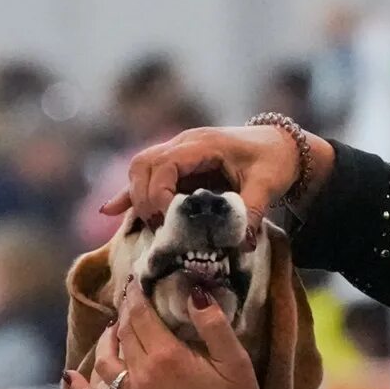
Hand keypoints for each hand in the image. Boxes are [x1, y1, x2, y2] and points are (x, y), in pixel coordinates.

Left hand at [65, 278, 264, 388]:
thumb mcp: (234, 360)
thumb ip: (213, 324)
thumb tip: (194, 291)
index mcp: (166, 355)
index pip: (141, 315)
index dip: (136, 295)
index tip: (134, 282)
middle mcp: (140, 373)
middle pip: (125, 334)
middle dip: (125, 313)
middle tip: (129, 301)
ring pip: (105, 362)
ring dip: (106, 342)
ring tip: (113, 330)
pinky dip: (81, 388)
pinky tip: (71, 375)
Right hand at [98, 124, 333, 227]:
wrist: (280, 146)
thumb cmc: (274, 162)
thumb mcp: (267, 186)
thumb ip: (250, 211)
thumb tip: (238, 243)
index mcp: (203, 145)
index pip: (164, 164)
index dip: (159, 194)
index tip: (169, 222)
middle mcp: (184, 145)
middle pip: (143, 164)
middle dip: (143, 199)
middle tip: (160, 229)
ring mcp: (178, 154)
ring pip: (140, 168)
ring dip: (136, 197)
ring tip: (150, 227)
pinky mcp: (178, 168)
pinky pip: (146, 177)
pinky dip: (129, 195)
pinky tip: (109, 211)